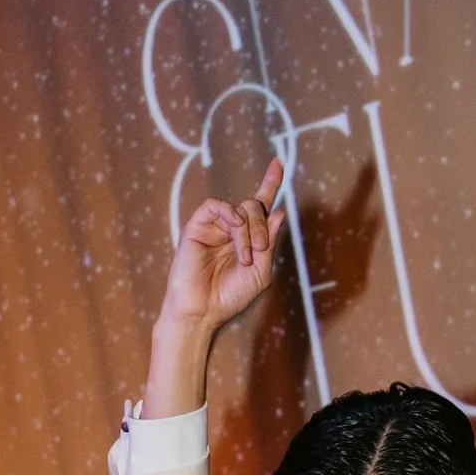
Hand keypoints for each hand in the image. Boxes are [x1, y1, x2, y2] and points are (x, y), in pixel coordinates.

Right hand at [158, 157, 287, 336]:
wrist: (202, 311)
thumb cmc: (230, 296)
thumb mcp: (260, 272)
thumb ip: (269, 242)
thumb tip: (279, 211)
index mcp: (247, 238)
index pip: (260, 205)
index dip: (270, 183)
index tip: (278, 163)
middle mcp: (230, 229)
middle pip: (255, 206)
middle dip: (262, 225)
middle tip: (259, 250)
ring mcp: (213, 227)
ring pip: (240, 208)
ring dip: (249, 230)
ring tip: (245, 256)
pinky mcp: (196, 227)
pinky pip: (216, 206)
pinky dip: (231, 216)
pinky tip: (235, 232)